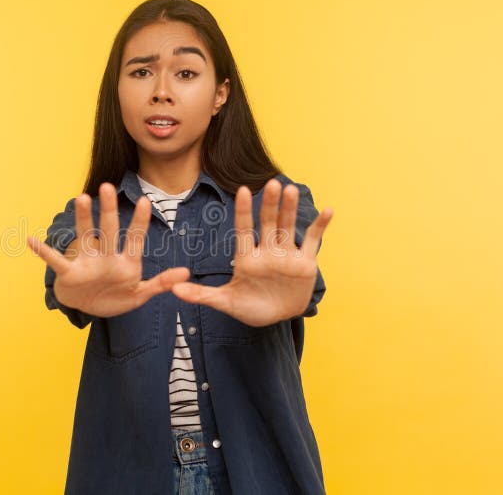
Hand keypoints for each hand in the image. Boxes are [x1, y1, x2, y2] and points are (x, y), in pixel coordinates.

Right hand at [28, 182, 190, 317]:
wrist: (90, 308)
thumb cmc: (116, 296)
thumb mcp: (140, 295)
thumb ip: (161, 284)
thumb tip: (186, 273)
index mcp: (126, 262)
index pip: (134, 238)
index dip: (139, 222)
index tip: (145, 201)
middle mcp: (106, 256)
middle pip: (109, 230)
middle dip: (109, 210)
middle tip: (107, 187)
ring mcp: (87, 262)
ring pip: (85, 236)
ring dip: (83, 218)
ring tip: (82, 198)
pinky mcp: (70, 273)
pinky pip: (55, 261)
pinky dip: (43, 252)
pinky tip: (31, 240)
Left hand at [171, 179, 332, 325]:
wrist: (276, 318)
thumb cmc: (250, 308)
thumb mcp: (225, 303)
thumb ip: (201, 295)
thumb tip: (174, 290)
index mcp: (247, 258)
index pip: (244, 230)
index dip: (244, 211)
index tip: (242, 190)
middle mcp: (267, 252)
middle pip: (269, 223)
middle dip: (270, 205)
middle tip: (271, 184)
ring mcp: (287, 255)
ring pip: (289, 227)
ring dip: (291, 209)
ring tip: (291, 190)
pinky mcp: (305, 263)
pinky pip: (314, 241)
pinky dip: (321, 226)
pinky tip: (328, 210)